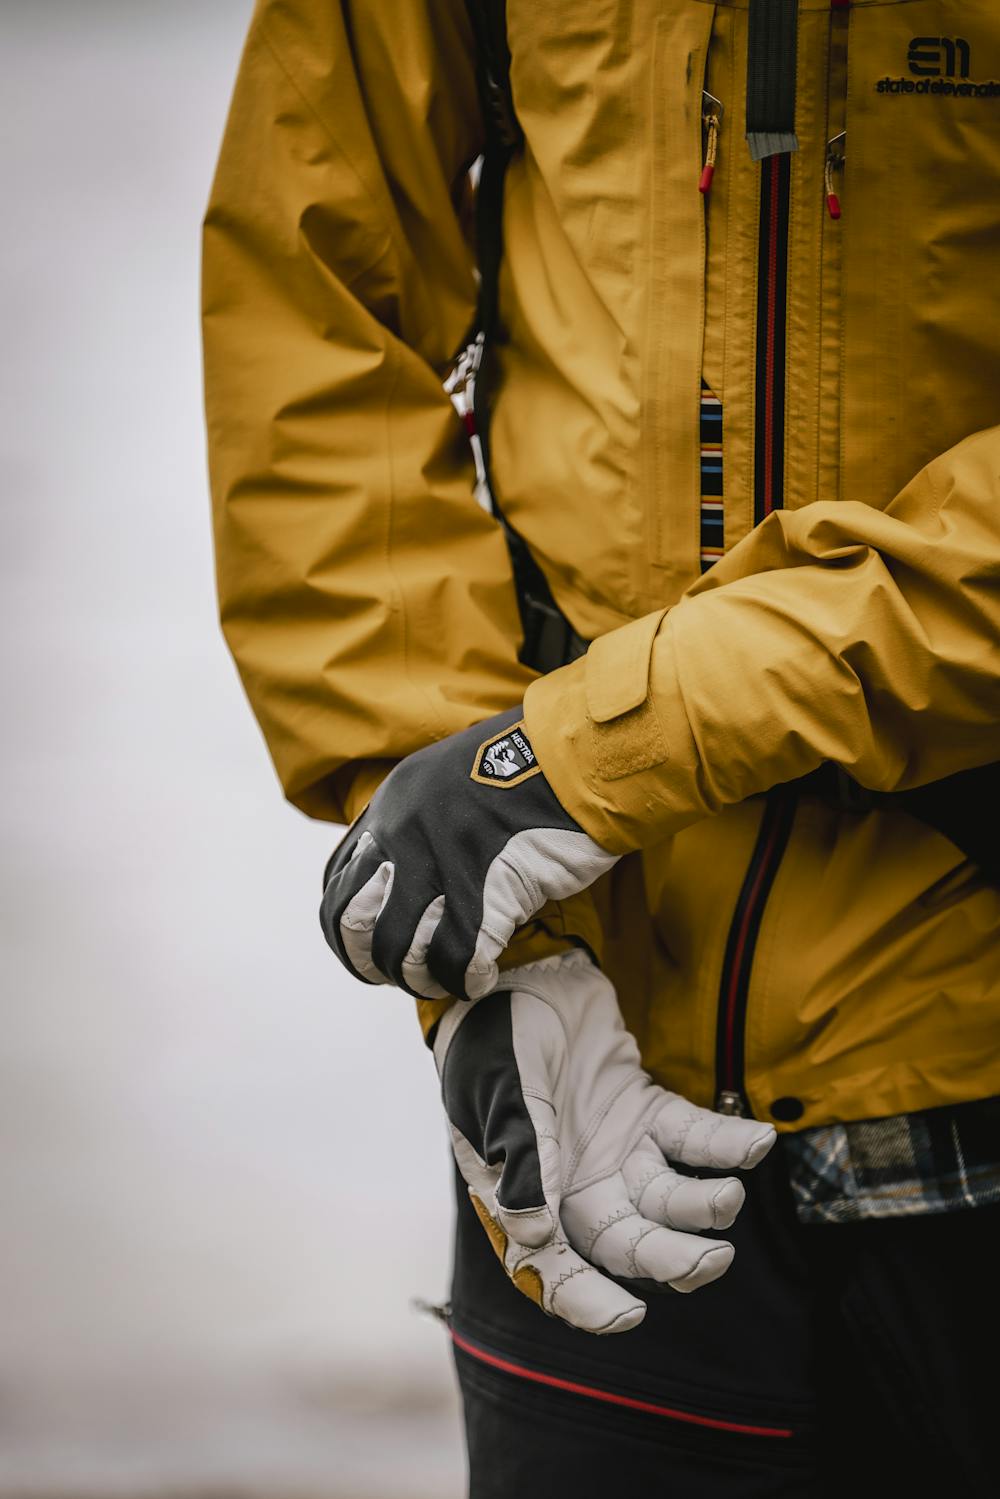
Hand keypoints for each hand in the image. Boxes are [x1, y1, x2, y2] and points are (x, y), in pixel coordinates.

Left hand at [319, 708, 617, 999]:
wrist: (579, 758)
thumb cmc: (526, 773)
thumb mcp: (447, 782)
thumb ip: (415, 826)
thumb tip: (399, 886)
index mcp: (391, 804)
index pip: (337, 883)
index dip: (346, 931)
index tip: (370, 950)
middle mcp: (404, 833)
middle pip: (355, 923)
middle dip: (372, 964)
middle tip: (403, 977)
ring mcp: (442, 861)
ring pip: (402, 950)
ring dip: (422, 978)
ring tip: (445, 980)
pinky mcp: (487, 889)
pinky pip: (457, 958)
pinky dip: (465, 980)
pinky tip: (481, 977)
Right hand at [433, 950, 775, 1334]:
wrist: (522, 968)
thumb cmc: (494, 1036)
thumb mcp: (499, 1095)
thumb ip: (518, 1163)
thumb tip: (534, 1237)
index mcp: (525, 1194)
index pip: (554, 1269)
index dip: (587, 1303)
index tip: (627, 1319)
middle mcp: (576, 1184)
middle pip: (629, 1245)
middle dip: (672, 1261)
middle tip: (713, 1259)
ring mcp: (618, 1149)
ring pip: (669, 1201)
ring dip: (703, 1206)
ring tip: (730, 1194)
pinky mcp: (649, 1112)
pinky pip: (695, 1140)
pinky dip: (729, 1145)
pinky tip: (759, 1145)